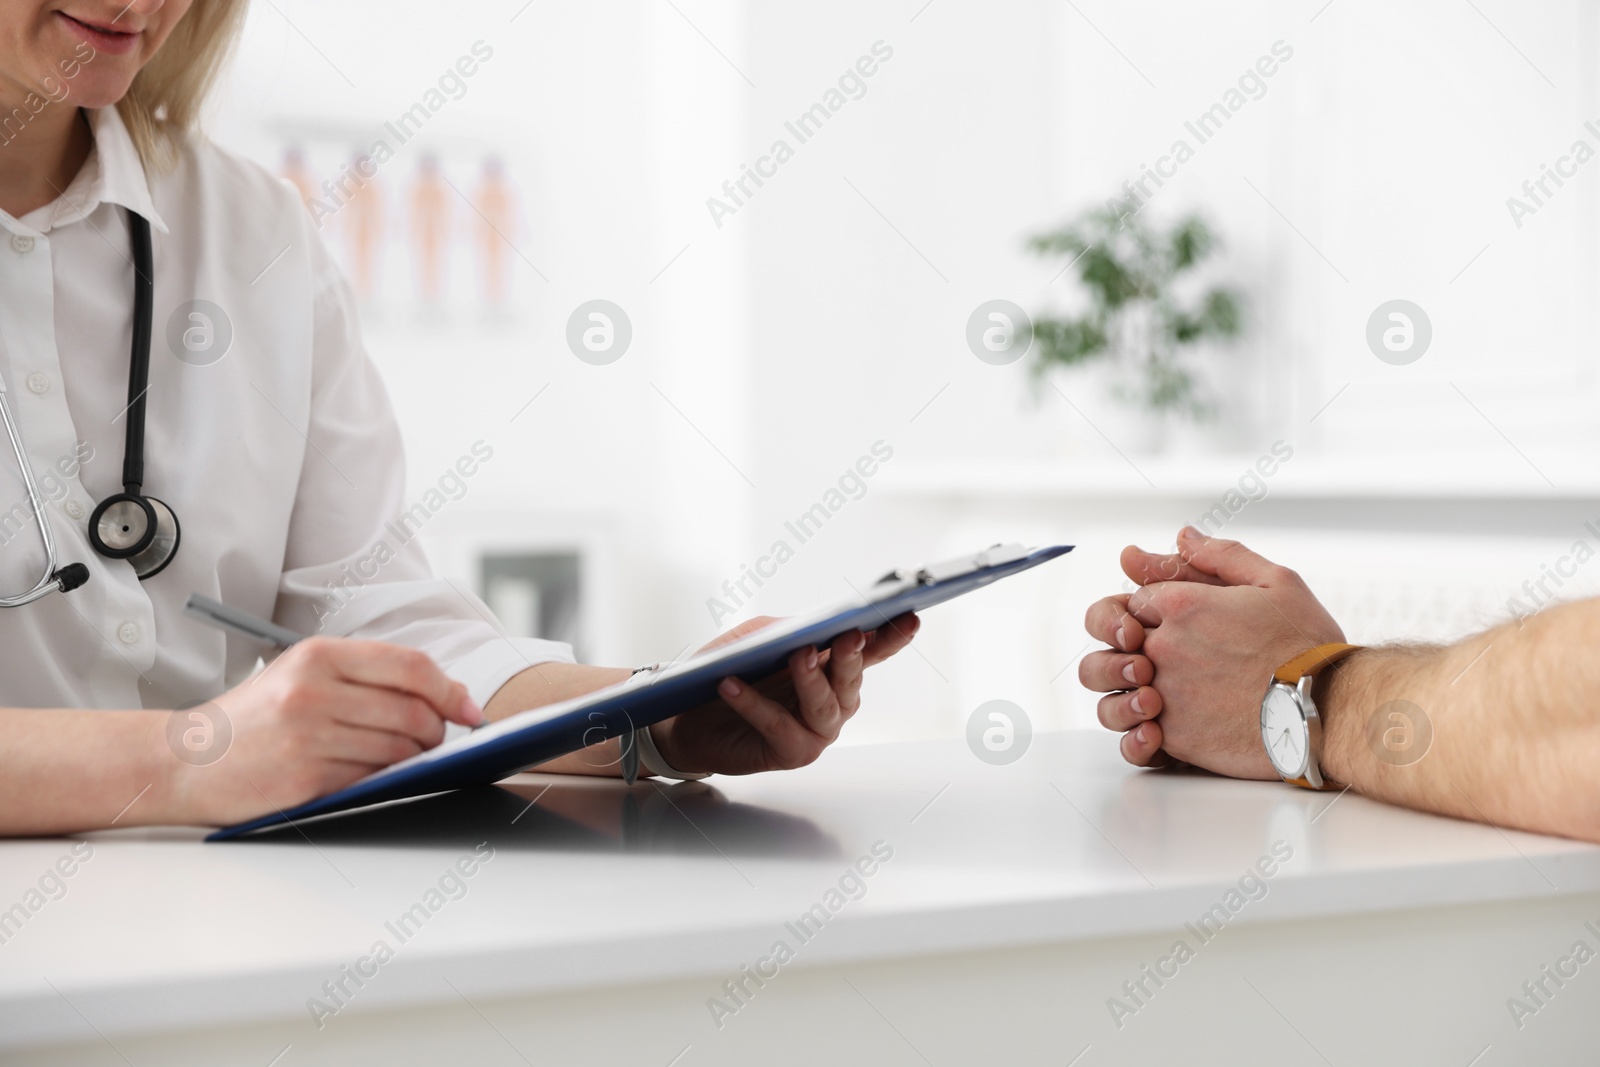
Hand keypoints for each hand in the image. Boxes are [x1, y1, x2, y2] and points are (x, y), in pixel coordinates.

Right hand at [162, 637, 482, 824]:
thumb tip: (448, 696)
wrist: (184, 761)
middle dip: (437, 731)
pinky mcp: (303, 779)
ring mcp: (307, 736)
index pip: (410, 666)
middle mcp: (313, 691)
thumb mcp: (304, 675)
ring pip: (398, 749)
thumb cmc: (256, 718)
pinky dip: (383, 780)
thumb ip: (368, 677)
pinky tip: (373, 775)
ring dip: (414, 759)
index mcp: (319, 655)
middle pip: (412, 711)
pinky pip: (370, 779)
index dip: (451, 690)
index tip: (469, 710)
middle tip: (435, 740)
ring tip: (403, 757)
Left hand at [652, 613, 919, 775]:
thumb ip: (784, 631)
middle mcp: (834, 701)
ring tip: (798, 656)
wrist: (691, 718)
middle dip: (851, 656)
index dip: (891, 637)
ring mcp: (817, 731)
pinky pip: (778, 726)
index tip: (908, 617)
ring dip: (812, 679)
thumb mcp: (756, 639)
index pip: (870, 651)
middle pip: (851, 678)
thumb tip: (806, 628)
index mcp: (833, 669)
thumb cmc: (729, 672)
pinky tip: (731, 684)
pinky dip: (754, 703)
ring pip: (825, 705)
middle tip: (847, 636)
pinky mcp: (792, 753)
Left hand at [1079, 526, 1342, 777]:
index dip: (1151, 611)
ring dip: (1127, 686)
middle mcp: (1163, 645)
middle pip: (1113, 638)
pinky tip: (1166, 725)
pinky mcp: (1173, 735)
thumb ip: (1220, 556)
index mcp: (1181, 604)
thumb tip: (1181, 536)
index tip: (1176, 625)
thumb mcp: (1275, 581)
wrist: (1329, 710)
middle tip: (1158, 655)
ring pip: (1112, 686)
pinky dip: (1141, 729)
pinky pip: (1133, 731)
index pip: (1136, 599)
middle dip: (1128, 643)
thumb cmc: (1306, 645)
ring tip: (1162, 692)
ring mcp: (1164, 691)